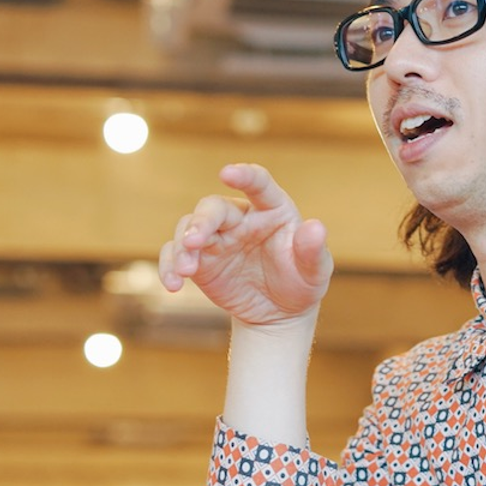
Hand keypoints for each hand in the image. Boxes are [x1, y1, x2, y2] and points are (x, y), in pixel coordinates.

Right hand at [158, 163, 332, 327]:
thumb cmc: (301, 281)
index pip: (258, 184)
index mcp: (272, 210)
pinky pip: (174, 254)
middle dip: (201, 222)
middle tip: (194, 242)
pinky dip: (169, 266)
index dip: (244, 176)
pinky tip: (173, 285)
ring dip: (181, 246)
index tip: (228, 172)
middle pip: (213, 208)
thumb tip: (316, 227)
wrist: (279, 312)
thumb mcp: (315, 271)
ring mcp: (217, 237)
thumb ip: (313, 250)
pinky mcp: (199, 259)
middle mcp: (241, 217)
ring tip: (185, 271)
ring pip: (188, 227)